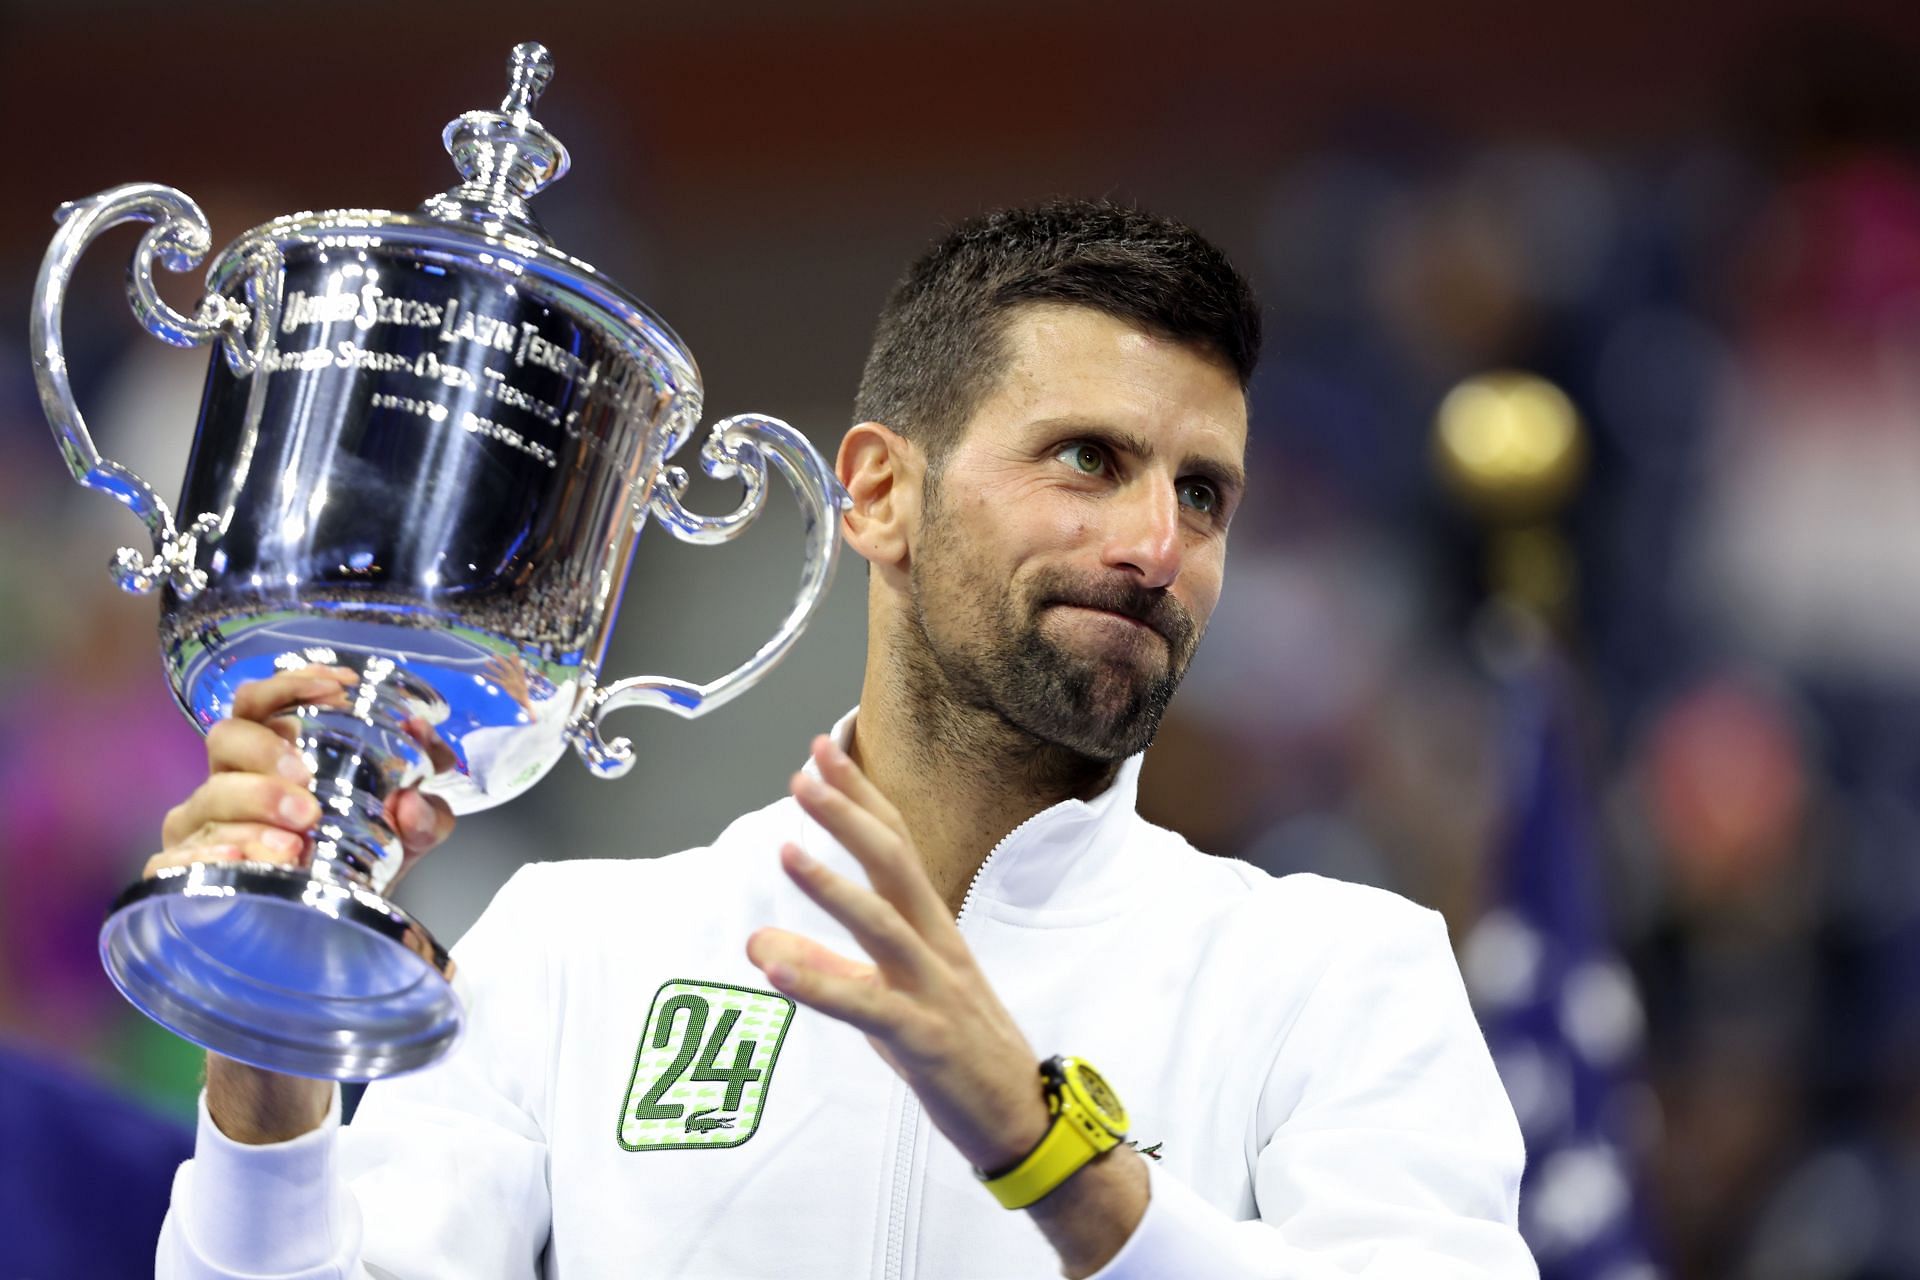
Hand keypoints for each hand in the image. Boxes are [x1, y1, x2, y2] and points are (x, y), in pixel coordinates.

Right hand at [143, 665, 454, 883]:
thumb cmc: (356, 864)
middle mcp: (229, 782)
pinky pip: (176, 861)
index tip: (337, 687)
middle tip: (306, 780)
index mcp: (272, 757)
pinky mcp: (183, 877)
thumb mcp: (405, 838)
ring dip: (252, 806)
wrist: (327, 932)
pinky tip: (237, 862)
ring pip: (206, 798)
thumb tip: (415, 804)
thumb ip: (426, 816)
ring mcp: (202, 828)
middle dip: (266, 749)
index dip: (292, 684)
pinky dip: (206, 857)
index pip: (263, 701)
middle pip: (226, 736)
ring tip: (294, 839)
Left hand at [745, 736, 1051, 1173]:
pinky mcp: (927, 1039)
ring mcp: (935, 990)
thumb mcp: (886, 1001)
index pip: (897, 845)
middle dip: (850, 817)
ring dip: (834, 888)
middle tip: (805, 774)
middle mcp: (937, 947)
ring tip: (786, 852)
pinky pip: (870, 1008)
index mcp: (932, 929)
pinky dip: (822, 985)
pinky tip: (776, 970)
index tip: (825, 749)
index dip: (863, 796)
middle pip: (895, 866)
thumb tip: (758, 942)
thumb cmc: (954, 1050)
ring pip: (884, 927)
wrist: (1022, 1116)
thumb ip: (827, 968)